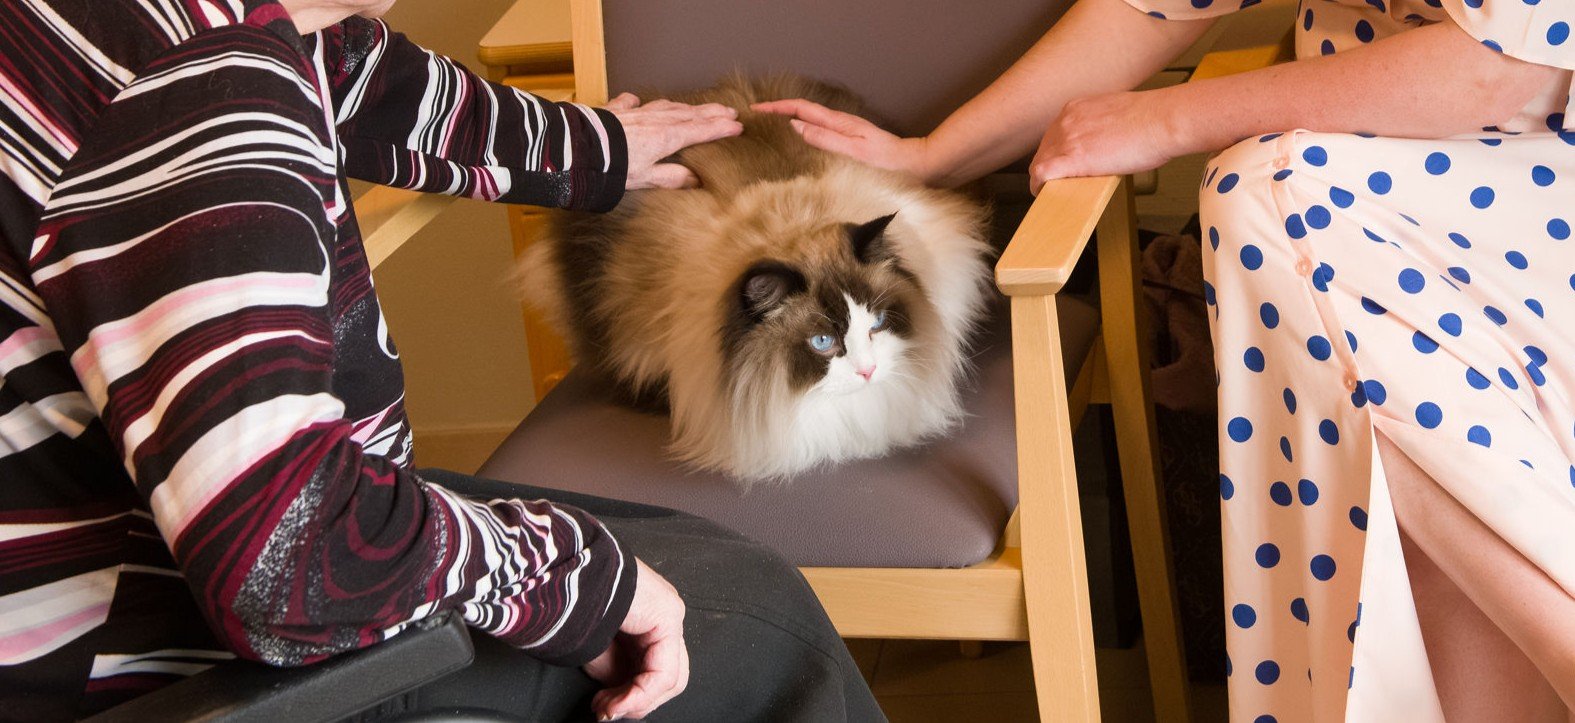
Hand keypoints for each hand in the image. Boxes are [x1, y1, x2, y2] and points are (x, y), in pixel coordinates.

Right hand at [583, 558, 688, 720]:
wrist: (564, 573)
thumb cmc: (573, 601)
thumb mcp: (597, 652)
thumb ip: (617, 675)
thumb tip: (620, 703)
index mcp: (648, 620)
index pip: (654, 671)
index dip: (631, 697)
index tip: (602, 707)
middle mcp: (663, 616)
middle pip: (667, 677)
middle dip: (636, 702)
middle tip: (606, 709)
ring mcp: (670, 612)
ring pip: (671, 678)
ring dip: (637, 702)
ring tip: (607, 707)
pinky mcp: (668, 615)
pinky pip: (663, 671)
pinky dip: (640, 695)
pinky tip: (617, 702)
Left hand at [604, 93, 742, 189]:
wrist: (578, 148)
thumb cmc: (612, 167)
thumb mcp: (645, 178)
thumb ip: (671, 178)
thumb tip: (695, 180)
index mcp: (666, 138)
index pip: (700, 131)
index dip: (719, 128)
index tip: (737, 126)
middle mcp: (655, 121)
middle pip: (689, 115)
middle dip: (711, 112)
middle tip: (729, 110)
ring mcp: (635, 113)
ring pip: (666, 106)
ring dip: (684, 106)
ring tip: (697, 107)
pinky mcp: (615, 110)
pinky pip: (629, 103)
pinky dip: (637, 102)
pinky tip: (638, 100)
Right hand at [751, 99, 932, 182]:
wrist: (914, 165)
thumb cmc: (887, 163)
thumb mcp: (853, 152)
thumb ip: (825, 139)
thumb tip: (795, 126)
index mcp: (838, 123)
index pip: (801, 109)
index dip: (777, 107)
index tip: (756, 109)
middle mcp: (840, 123)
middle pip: (803, 110)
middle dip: (778, 110)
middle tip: (757, 116)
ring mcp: (845, 131)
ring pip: (810, 119)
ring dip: (789, 118)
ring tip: (770, 125)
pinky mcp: (849, 140)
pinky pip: (818, 130)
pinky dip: (802, 129)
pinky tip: (798, 139)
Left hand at [1030, 90, 1183, 194]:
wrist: (1163, 120)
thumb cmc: (1152, 119)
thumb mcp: (1117, 114)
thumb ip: (1102, 125)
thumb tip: (1104, 139)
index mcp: (1077, 108)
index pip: (1054, 134)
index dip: (1055, 152)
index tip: (1060, 162)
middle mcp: (1067, 121)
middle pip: (1044, 150)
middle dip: (1048, 167)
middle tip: (1054, 181)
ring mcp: (1068, 138)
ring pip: (1039, 163)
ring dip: (1042, 180)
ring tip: (1049, 191)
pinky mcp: (1073, 158)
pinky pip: (1042, 174)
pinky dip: (1039, 186)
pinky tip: (1043, 193)